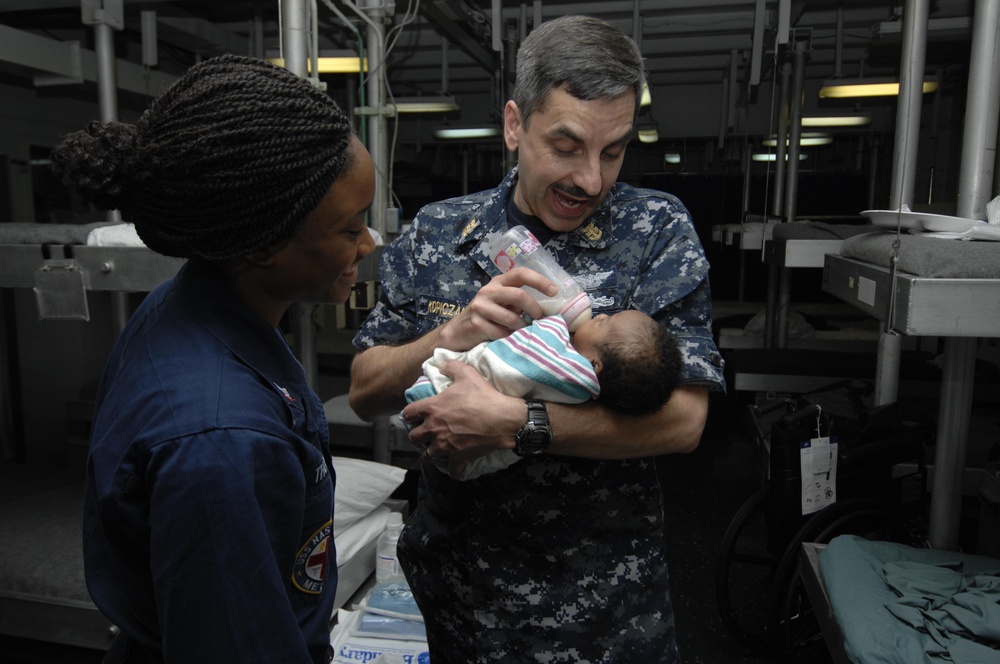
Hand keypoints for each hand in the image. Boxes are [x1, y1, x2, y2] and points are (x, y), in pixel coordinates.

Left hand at [401, 361, 524, 462]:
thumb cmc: (483, 396)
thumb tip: (442, 364)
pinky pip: (452, 471)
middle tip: (424, 433)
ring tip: (436, 450)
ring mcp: (445, 446)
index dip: (409, 414)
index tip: (413, 416)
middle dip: (417, 435)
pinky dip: (453, 470)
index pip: (408, 413)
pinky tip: (456, 467)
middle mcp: (434, 429)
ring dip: (430, 453)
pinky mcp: (458, 458)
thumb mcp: (467, 374)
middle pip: (413, 437)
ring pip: (427, 456)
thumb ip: (451, 367)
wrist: (503, 419)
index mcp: (432, 409)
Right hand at [436, 267, 556, 350]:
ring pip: (512, 318)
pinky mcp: (476, 324)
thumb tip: (546, 309)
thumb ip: (517, 301)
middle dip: (534, 309)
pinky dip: (509, 338)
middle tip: (540, 320)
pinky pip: (501, 333)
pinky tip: (508, 339)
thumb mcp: (500, 303)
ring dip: (522, 328)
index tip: (555, 291)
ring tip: (523, 332)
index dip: (539, 280)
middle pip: (518, 295)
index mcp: (498, 282)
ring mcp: (480, 307)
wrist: (457, 332)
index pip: (521, 273)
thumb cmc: (486, 317)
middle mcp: (488, 291)